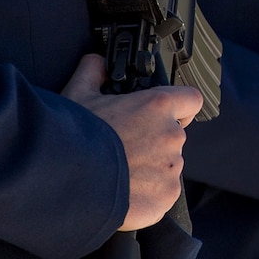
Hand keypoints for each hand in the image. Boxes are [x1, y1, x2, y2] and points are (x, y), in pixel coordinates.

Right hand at [62, 54, 200, 230]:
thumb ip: (92, 72)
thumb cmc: (74, 138)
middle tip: (123, 149)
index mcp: (157, 106)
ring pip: (167, 166)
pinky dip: (146, 195)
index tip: (164, 115)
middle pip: (172, 136)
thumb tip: (95, 62)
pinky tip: (122, 193)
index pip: (191, 99)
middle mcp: (172, 135)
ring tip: (119, 174)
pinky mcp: (166, 196)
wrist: (66, 181)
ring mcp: (172, 167)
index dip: (180, 106)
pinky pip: (162, 193)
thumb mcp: (78, 94)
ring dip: (150, 169)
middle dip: (152, 142)